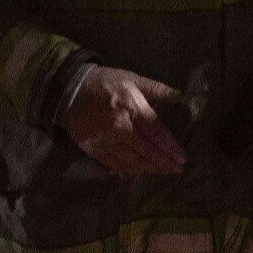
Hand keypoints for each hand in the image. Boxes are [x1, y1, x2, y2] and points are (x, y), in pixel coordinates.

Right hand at [64, 67, 186, 176]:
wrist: (71, 91)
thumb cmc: (106, 82)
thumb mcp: (132, 79)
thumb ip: (157, 89)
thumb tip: (180, 95)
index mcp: (131, 108)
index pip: (156, 133)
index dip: (170, 148)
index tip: (181, 158)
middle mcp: (118, 128)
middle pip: (146, 151)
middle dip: (163, 163)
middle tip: (176, 169)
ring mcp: (105, 140)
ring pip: (131, 161)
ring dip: (149, 169)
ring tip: (162, 172)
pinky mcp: (94, 149)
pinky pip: (114, 164)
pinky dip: (128, 170)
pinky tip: (139, 173)